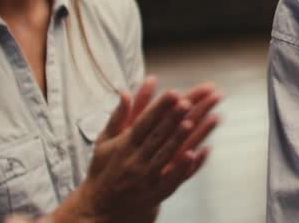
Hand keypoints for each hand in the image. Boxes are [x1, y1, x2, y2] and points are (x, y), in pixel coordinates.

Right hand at [70, 77, 221, 221]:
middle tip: (187, 101)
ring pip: (166, 154)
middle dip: (172, 118)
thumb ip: (119, 116)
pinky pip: (173, 178)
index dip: (160, 108)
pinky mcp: (156, 192)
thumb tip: (125, 91)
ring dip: (179, 138)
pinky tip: (197, 152)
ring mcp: (146, 177)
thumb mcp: (105, 141)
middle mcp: (135, 160)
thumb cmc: (104, 167)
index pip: (144, 122)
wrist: (101, 206)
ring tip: (192, 122)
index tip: (174, 92)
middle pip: (158, 135)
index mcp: (124, 145)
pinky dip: (184, 166)